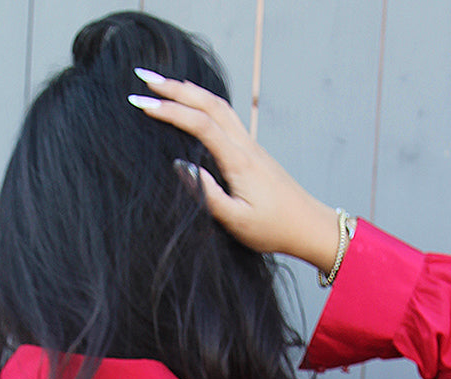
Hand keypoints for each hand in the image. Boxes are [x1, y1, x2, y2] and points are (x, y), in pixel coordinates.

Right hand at [128, 71, 340, 272]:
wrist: (308, 225)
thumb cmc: (273, 228)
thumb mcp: (236, 221)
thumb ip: (207, 195)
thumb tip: (182, 167)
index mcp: (239, 162)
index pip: (200, 125)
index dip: (170, 112)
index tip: (142, 104)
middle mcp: (245, 146)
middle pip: (209, 104)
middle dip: (174, 89)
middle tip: (143, 78)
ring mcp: (250, 145)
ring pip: (218, 105)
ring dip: (189, 91)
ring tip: (161, 83)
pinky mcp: (252, 150)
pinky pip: (225, 116)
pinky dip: (203, 102)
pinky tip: (191, 102)